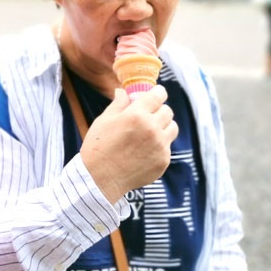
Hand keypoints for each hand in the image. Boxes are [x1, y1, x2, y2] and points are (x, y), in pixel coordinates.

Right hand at [79, 85, 177, 203]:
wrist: (100, 179)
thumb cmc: (98, 147)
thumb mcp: (104, 120)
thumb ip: (118, 104)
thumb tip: (123, 91)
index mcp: (137, 114)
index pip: (159, 95)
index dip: (157, 93)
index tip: (154, 95)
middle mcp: (152, 128)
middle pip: (168, 111)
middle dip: (159, 110)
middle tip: (148, 116)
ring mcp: (160, 146)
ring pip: (172, 128)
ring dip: (163, 127)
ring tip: (149, 133)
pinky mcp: (163, 161)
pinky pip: (167, 147)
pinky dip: (159, 146)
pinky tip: (144, 151)